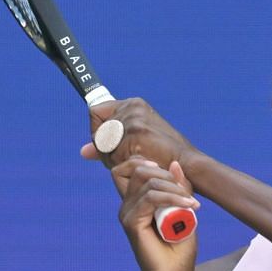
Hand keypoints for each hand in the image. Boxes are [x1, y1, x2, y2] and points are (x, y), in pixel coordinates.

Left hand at [82, 96, 198, 171]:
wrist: (188, 166)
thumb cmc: (165, 157)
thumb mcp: (136, 143)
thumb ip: (108, 142)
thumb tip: (83, 152)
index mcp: (134, 104)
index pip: (96, 113)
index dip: (98, 132)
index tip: (111, 144)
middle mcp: (132, 108)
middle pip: (97, 132)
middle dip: (107, 150)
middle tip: (131, 157)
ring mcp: (134, 120)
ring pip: (102, 145)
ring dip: (114, 160)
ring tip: (137, 161)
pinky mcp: (135, 135)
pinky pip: (111, 155)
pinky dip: (121, 165)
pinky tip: (139, 164)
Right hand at [101, 153, 199, 270]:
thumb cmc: (178, 246)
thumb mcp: (184, 210)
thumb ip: (179, 188)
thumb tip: (174, 163)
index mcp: (135, 200)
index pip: (128, 167)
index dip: (147, 161)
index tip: (172, 175)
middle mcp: (127, 204)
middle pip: (138, 168)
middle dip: (167, 174)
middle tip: (187, 193)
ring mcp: (127, 213)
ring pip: (148, 182)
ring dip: (175, 188)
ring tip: (192, 204)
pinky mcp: (131, 222)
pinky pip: (151, 198)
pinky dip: (173, 198)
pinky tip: (191, 206)